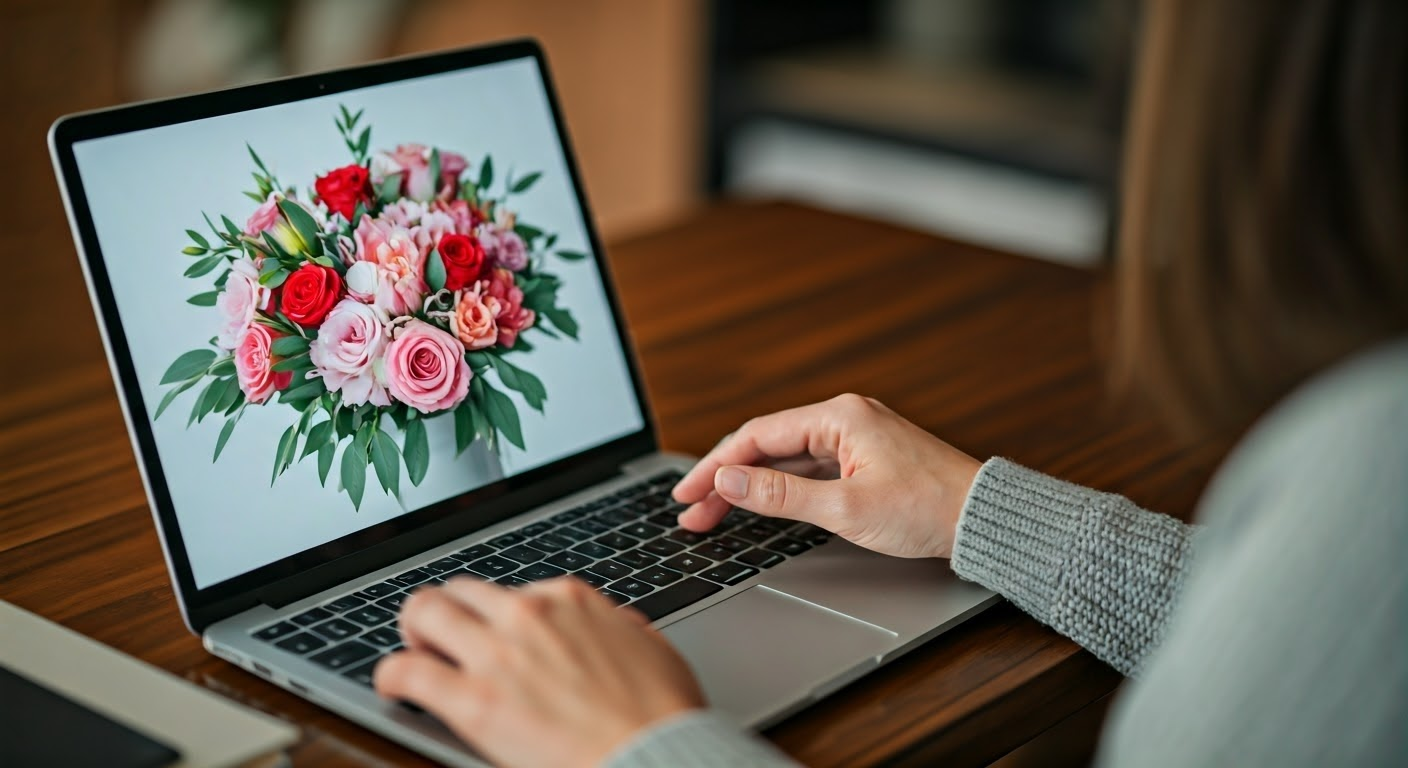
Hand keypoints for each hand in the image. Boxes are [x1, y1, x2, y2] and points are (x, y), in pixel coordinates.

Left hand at [375, 577, 704, 767]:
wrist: (657, 754)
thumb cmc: (664, 713)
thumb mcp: (652, 647)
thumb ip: (622, 628)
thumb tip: (617, 625)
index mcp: (569, 599)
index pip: (512, 591)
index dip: (498, 618)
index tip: (495, 636)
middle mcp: (528, 614)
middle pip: (458, 591)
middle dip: (445, 612)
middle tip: (439, 637)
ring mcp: (497, 654)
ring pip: (423, 612)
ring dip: (413, 632)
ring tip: (412, 654)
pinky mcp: (472, 701)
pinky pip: (405, 671)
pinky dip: (391, 676)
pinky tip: (394, 687)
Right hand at [673, 394, 981, 558]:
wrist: (983, 520)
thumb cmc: (928, 509)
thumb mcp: (845, 508)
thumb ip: (780, 494)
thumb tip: (730, 481)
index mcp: (839, 417)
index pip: (757, 435)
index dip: (715, 466)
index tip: (687, 493)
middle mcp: (844, 418)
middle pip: (766, 445)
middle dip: (725, 478)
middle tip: (691, 511)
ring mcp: (855, 438)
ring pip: (785, 459)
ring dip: (749, 485)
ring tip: (713, 513)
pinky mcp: (864, 460)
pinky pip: (807, 468)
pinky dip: (779, 486)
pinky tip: (759, 504)